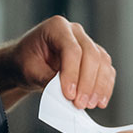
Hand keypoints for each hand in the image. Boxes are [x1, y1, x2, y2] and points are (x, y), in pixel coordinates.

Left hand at [0, 16, 114, 108]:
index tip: (69, 95)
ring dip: (99, 86)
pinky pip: (106, 70)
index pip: (71, 49)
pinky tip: (100, 101)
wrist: (27, 62)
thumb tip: (69, 95)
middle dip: (87, 83)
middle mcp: (75, 32)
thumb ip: (49, 80)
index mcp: (56, 27)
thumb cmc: (26, 62)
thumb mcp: (30, 71)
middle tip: (80, 104)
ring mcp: (87, 43)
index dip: (72, 73)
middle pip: (91, 55)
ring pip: (102, 62)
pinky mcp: (95, 56)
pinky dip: (105, 87)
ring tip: (91, 105)